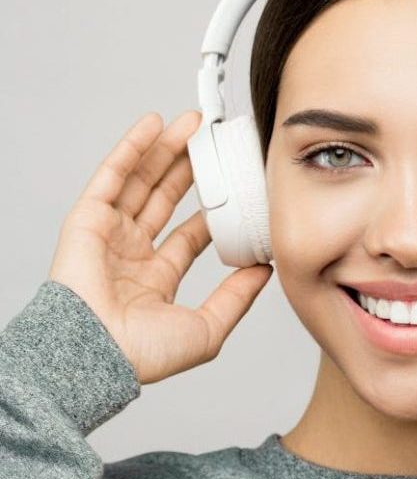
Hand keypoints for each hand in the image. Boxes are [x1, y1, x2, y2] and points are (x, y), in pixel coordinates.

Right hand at [47, 111, 273, 384]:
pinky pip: (112, 176)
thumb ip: (237, 298)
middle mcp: (131, 253)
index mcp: (155, 279)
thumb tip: (266, 271)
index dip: (213, 209)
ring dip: (166, 149)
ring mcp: (108, 235)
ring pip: (142, 181)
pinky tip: (154, 124)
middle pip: (165, 199)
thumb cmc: (142, 354)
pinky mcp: (87, 219)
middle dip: (190, 168)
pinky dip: (132, 148)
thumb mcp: (207, 328)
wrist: (97, 355)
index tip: (238, 187)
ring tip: (193, 123)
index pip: (190, 234)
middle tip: (214, 142)